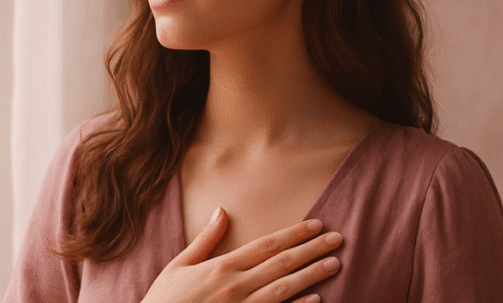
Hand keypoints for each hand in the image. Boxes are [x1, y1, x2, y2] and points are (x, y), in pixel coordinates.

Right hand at [141, 207, 341, 302]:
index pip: (267, 245)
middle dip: (312, 250)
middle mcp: (236, 287)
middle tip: (338, 239)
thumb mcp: (178, 266)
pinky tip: (317, 300)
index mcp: (222, 267)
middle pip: (283, 264)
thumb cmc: (164, 301)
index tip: (317, 224)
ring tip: (335, 264)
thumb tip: (222, 210)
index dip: (294, 233)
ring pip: (285, 289)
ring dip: (313, 276)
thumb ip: (205, 239)